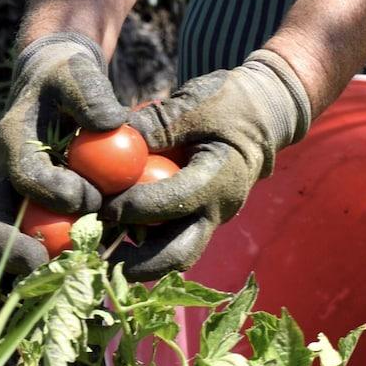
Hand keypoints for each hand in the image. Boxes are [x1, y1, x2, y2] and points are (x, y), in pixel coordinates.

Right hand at [0, 30, 128, 272]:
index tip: (93, 199)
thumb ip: (91, 94)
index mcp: (13, 137)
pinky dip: (43, 259)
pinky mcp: (21, 207)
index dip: (56, 192)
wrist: (50, 80)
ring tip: (67, 276)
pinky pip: (22, 242)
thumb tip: (113, 123)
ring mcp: (8, 192)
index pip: (24, 175)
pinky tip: (77, 268)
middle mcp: (2, 170)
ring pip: (1, 240)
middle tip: (51, 268)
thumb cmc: (67, 76)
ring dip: (27, 262)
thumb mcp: (78, 72)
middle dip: (14, 250)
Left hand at [108, 49, 310, 280]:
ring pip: (178, 253)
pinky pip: (177, 238)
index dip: (134, 207)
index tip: (101, 204)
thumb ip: (159, 123)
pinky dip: (151, 243)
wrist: (265, 114)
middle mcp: (219, 209)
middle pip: (179, 252)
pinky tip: (121, 234)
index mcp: (220, 179)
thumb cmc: (229, 102)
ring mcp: (214, 217)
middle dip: (140, 263)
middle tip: (100, 259)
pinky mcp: (205, 216)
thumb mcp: (196, 102)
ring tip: (104, 251)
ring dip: (143, 260)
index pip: (172, 203)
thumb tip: (116, 134)